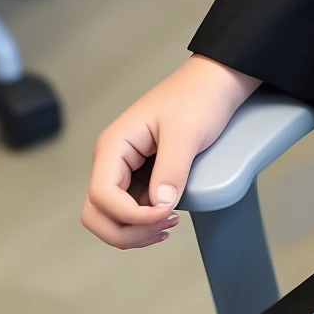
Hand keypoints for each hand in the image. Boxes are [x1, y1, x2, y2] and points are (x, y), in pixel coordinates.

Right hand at [81, 55, 259, 247]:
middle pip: (97, 213)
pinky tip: (167, 219)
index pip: (102, 195)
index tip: (166, 213)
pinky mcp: (141, 176)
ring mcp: (125, 170)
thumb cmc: (198, 96)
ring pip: (111, 217)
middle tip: (164, 227)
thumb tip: (159, 206)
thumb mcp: (186, 133)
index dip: (130, 214)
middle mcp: (112, 160)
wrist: (216, 82)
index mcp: (113, 145)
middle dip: (126, 230)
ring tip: (168, 225)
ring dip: (134, 231)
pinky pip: (131, 210)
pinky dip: (143, 223)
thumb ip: (171, 170)